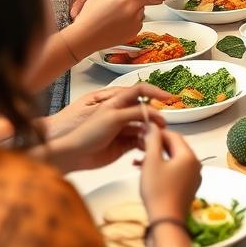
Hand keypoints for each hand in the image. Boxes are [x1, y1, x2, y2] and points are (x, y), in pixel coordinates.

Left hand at [44, 83, 169, 173]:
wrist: (76, 155)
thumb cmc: (89, 132)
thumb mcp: (114, 116)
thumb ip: (136, 113)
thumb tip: (156, 114)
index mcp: (118, 102)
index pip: (141, 91)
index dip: (156, 92)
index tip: (169, 99)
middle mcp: (123, 114)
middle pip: (146, 110)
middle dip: (156, 117)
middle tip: (162, 126)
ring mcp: (125, 129)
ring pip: (146, 127)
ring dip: (152, 131)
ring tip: (154, 139)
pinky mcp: (126, 144)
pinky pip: (142, 141)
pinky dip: (147, 143)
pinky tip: (147, 147)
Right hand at [66, 0, 145, 54]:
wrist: (86, 36)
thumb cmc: (90, 15)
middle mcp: (133, 9)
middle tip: (118, 2)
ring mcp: (135, 22)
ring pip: (141, 9)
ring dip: (133, 9)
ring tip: (116, 13)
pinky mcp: (135, 31)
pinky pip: (139, 21)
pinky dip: (132, 20)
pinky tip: (118, 22)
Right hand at [140, 127, 200, 220]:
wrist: (166, 221)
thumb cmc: (158, 190)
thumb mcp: (152, 162)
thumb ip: (152, 141)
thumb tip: (152, 126)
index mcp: (189, 155)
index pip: (174, 135)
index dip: (157, 132)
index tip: (142, 134)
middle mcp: (196, 164)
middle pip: (175, 147)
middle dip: (157, 146)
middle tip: (139, 147)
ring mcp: (194, 177)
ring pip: (174, 160)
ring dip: (158, 158)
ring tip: (139, 162)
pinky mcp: (189, 187)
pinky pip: (176, 171)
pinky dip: (163, 168)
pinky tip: (148, 173)